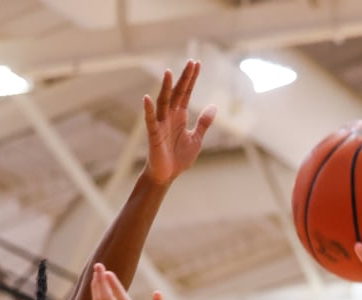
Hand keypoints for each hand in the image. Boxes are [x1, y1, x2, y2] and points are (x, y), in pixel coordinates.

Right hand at [144, 60, 216, 184]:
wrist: (167, 175)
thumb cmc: (180, 157)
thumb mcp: (196, 139)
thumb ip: (203, 123)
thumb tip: (213, 106)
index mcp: (180, 116)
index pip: (186, 92)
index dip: (191, 79)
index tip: (196, 63)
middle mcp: (170, 116)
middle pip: (176, 93)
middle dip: (183, 78)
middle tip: (190, 62)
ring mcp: (161, 123)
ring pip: (163, 102)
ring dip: (165, 88)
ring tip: (168, 73)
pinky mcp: (154, 134)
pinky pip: (150, 120)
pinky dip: (148, 110)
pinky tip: (147, 98)